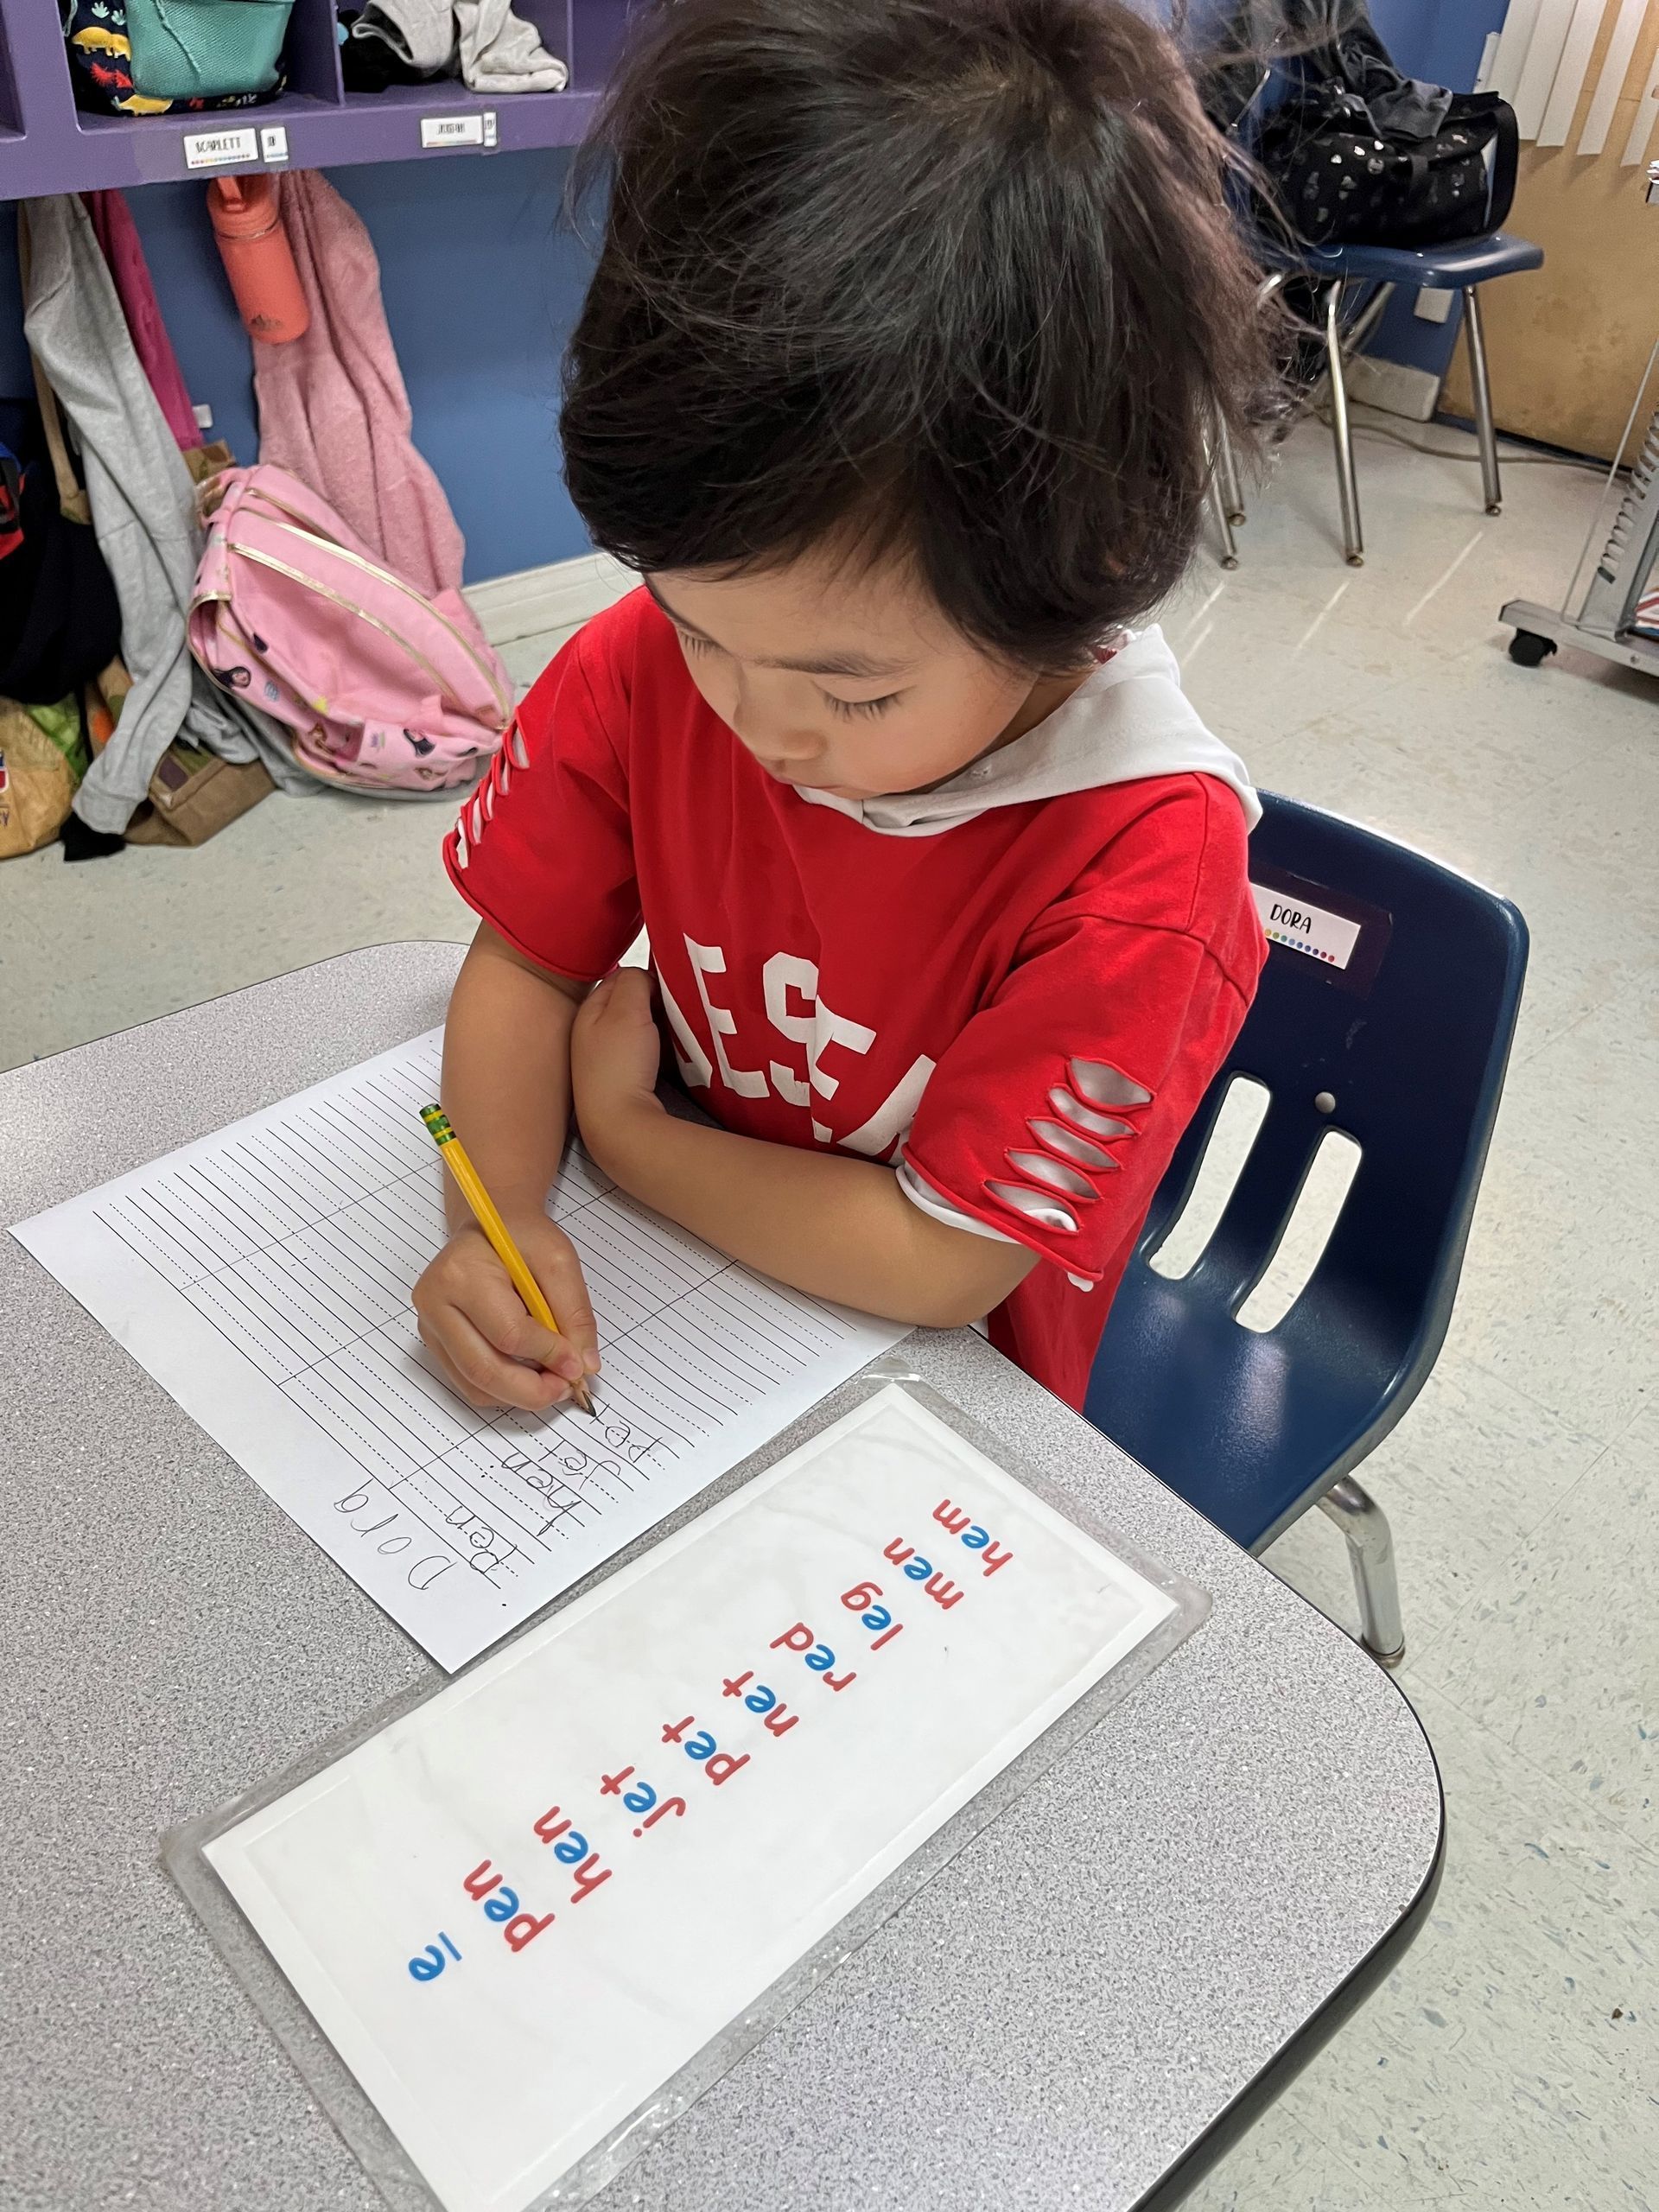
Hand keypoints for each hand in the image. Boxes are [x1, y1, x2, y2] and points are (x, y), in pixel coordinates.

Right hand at [412, 1212, 599, 1412]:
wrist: (490, 1227)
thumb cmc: (521, 1238)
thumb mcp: (558, 1260)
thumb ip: (575, 1313)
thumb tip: (584, 1365)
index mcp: (462, 1273)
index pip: (508, 1333)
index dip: (548, 1355)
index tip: (578, 1365)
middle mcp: (435, 1303)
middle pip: (483, 1368)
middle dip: (532, 1390)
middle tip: (566, 1388)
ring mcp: (430, 1325)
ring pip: (474, 1384)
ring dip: (518, 1395)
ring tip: (552, 1384)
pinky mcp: (435, 1342)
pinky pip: (468, 1383)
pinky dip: (503, 1391)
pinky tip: (529, 1377)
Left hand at [570, 967, 664, 1170]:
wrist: (617, 1125)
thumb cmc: (620, 1064)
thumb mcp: (626, 1010)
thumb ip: (633, 981)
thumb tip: (644, 976)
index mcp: (587, 1011)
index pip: (620, 977)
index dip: (647, 977)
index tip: (670, 987)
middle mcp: (590, 1033)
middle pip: (628, 1004)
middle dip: (652, 1003)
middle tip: (676, 1009)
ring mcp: (603, 1060)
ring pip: (637, 1029)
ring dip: (657, 1028)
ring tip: (676, 1032)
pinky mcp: (618, 1081)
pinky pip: (642, 1054)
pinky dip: (657, 1051)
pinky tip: (669, 1058)